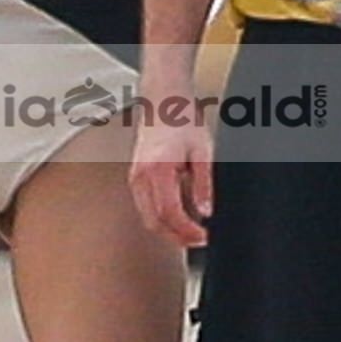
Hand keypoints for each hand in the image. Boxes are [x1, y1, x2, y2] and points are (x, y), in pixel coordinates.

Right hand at [127, 93, 213, 246]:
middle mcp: (141, 176)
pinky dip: (161, 219)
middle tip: (199, 239)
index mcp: (159, 169)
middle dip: (177, 237)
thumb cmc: (182, 121)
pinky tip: (179, 218)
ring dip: (169, 231)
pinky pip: (146, 208)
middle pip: (155, 222)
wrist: (163, 102)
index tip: (203, 236)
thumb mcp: (202, 152)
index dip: (187, 231)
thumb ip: (203, 184)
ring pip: (148, 218)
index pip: (169, 213)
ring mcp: (135, 178)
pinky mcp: (135, 178)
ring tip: (191, 232)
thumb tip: (205, 212)